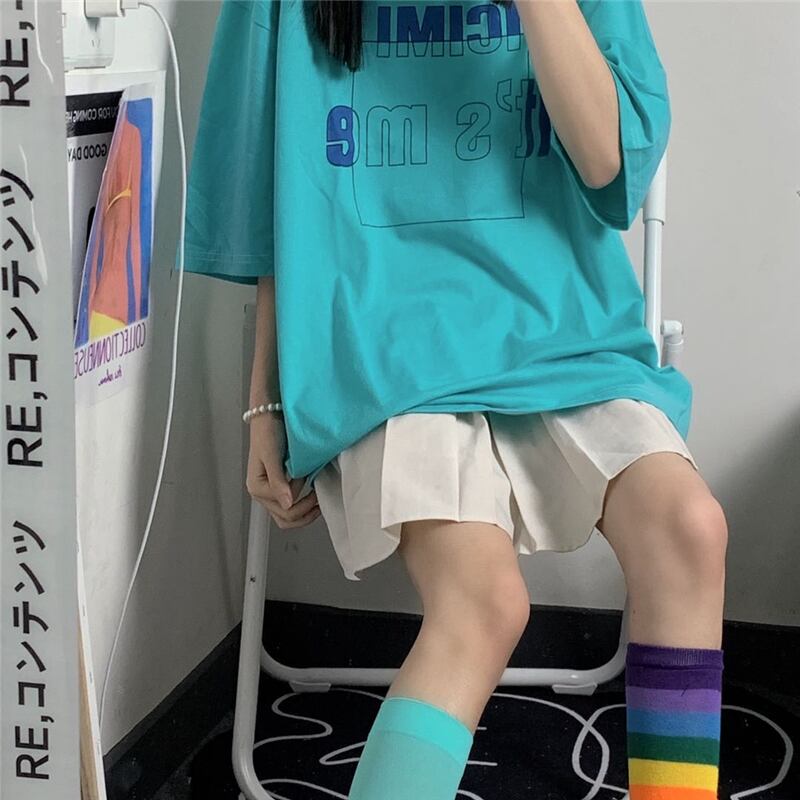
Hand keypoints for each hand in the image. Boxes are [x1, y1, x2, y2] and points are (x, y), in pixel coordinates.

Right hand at [245, 413, 320, 528]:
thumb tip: (287, 503)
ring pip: (287, 515)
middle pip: (285, 517)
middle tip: (319, 498)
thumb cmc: (268, 430)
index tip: (311, 483)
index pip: (284, 509)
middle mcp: (262, 492)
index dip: (301, 501)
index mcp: (257, 487)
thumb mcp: (272, 455)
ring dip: (304, 511)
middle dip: (305, 511)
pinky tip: (312, 493)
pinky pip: (290, 503)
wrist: (270, 412)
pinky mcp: (279, 483)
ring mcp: (270, 489)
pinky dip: (302, 502)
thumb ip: (278, 481)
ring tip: (317, 498)